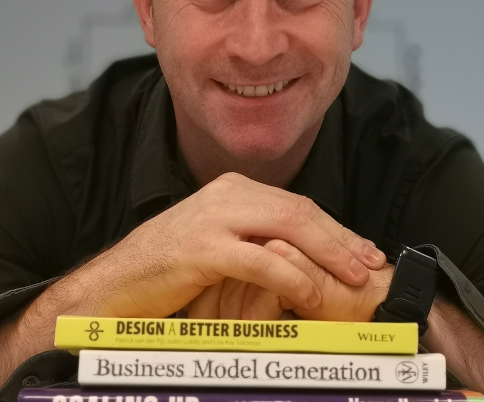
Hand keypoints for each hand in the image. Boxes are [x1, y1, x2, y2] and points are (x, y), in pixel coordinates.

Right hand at [49, 173, 385, 319]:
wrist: (112, 287)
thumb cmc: (166, 273)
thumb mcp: (217, 245)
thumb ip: (254, 240)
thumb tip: (301, 258)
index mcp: (231, 189)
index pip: (297, 205)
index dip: (336, 229)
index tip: (364, 250)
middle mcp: (225, 195)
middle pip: (300, 212)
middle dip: (341, 240)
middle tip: (371, 264)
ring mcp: (212, 218)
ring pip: (287, 229)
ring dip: (328, 255)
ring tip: (355, 278)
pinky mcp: (201, 249)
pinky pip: (260, 260)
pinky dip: (292, 278)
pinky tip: (312, 294)